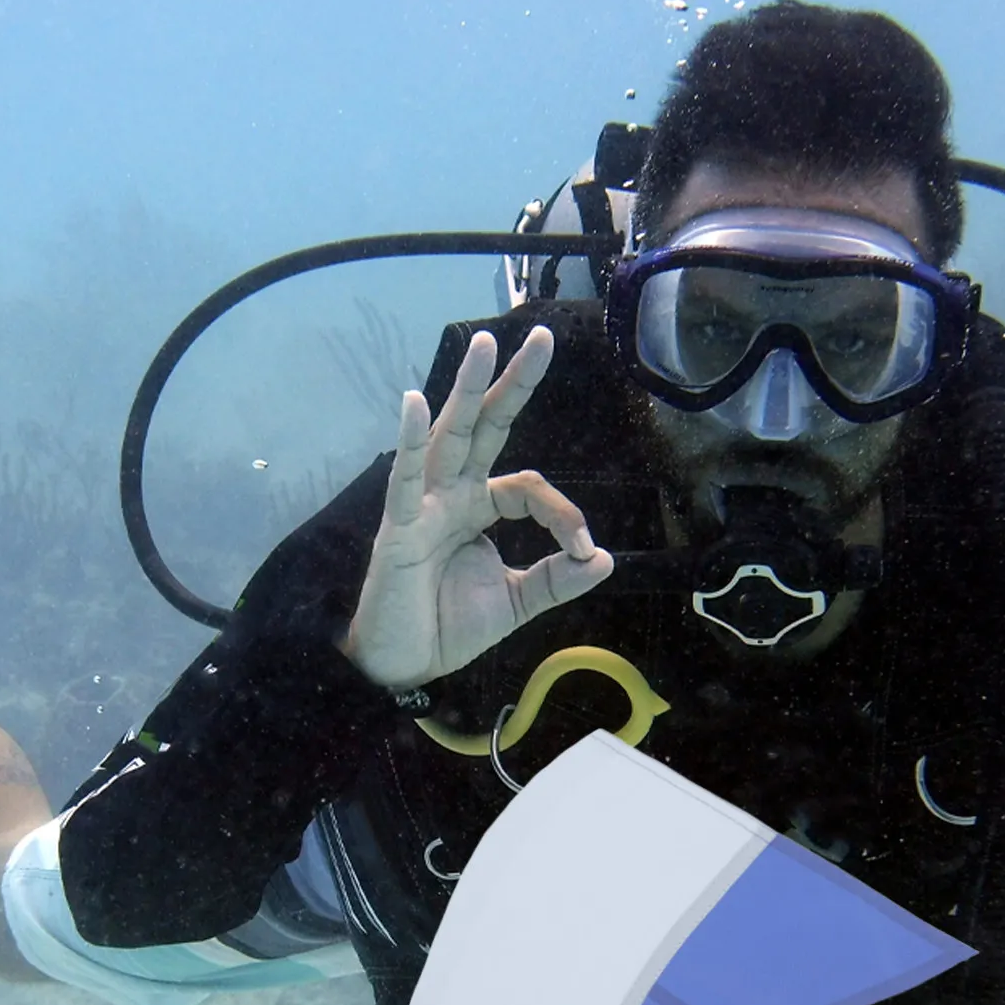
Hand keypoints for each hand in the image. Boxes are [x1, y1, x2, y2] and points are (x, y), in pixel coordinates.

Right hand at [341, 326, 612, 688]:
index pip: (529, 486)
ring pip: (448, 436)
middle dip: (512, 381)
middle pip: (486, 426)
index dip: (563, 512)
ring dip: (466, 388)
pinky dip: (409, 440)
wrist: (406, 668)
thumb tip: (606, 558)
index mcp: (479, 507)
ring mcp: (422, 506)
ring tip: (486, 343)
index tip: (584, 550)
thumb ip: (557, 579)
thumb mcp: (518, 601)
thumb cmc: (449, 628)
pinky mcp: (398, 528)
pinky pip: (404, 478)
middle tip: (542, 335)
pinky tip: (414, 402)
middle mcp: (451, 494)